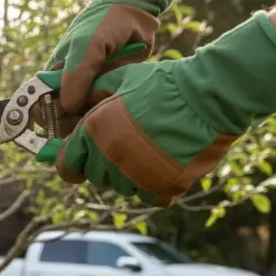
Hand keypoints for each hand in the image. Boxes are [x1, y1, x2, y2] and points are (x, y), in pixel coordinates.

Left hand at [37, 11, 275, 206]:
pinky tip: (160, 165)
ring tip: (145, 150)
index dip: (68, 161)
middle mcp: (110, 159)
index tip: (75, 158)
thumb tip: (71, 103)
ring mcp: (137, 177)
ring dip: (126, 173)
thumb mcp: (121, 79)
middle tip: (121, 143)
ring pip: (120, 186)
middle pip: (94, 175)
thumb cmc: (164, 84)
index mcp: (94, 133)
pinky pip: (147, 196)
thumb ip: (92, 94)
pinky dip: (151, 185)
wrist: (209, 97)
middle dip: (101, 162)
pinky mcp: (163, 187)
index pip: (65, 164)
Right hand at [48, 0, 193, 114]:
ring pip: (86, 116)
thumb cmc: (102, 25)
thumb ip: (75, 76)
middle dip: (70, 123)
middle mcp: (72, 85)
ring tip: (102, 117)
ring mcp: (93, 90)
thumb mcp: (85, 47)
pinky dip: (109, 114)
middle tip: (82, 126)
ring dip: (92, 120)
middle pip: (63, 116)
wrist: (135, 13)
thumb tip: (67, 108)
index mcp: (56, 74)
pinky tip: (115, 113)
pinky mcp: (112, 92)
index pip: (41, 104)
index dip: (45, 117)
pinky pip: (107, 110)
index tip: (55, 126)